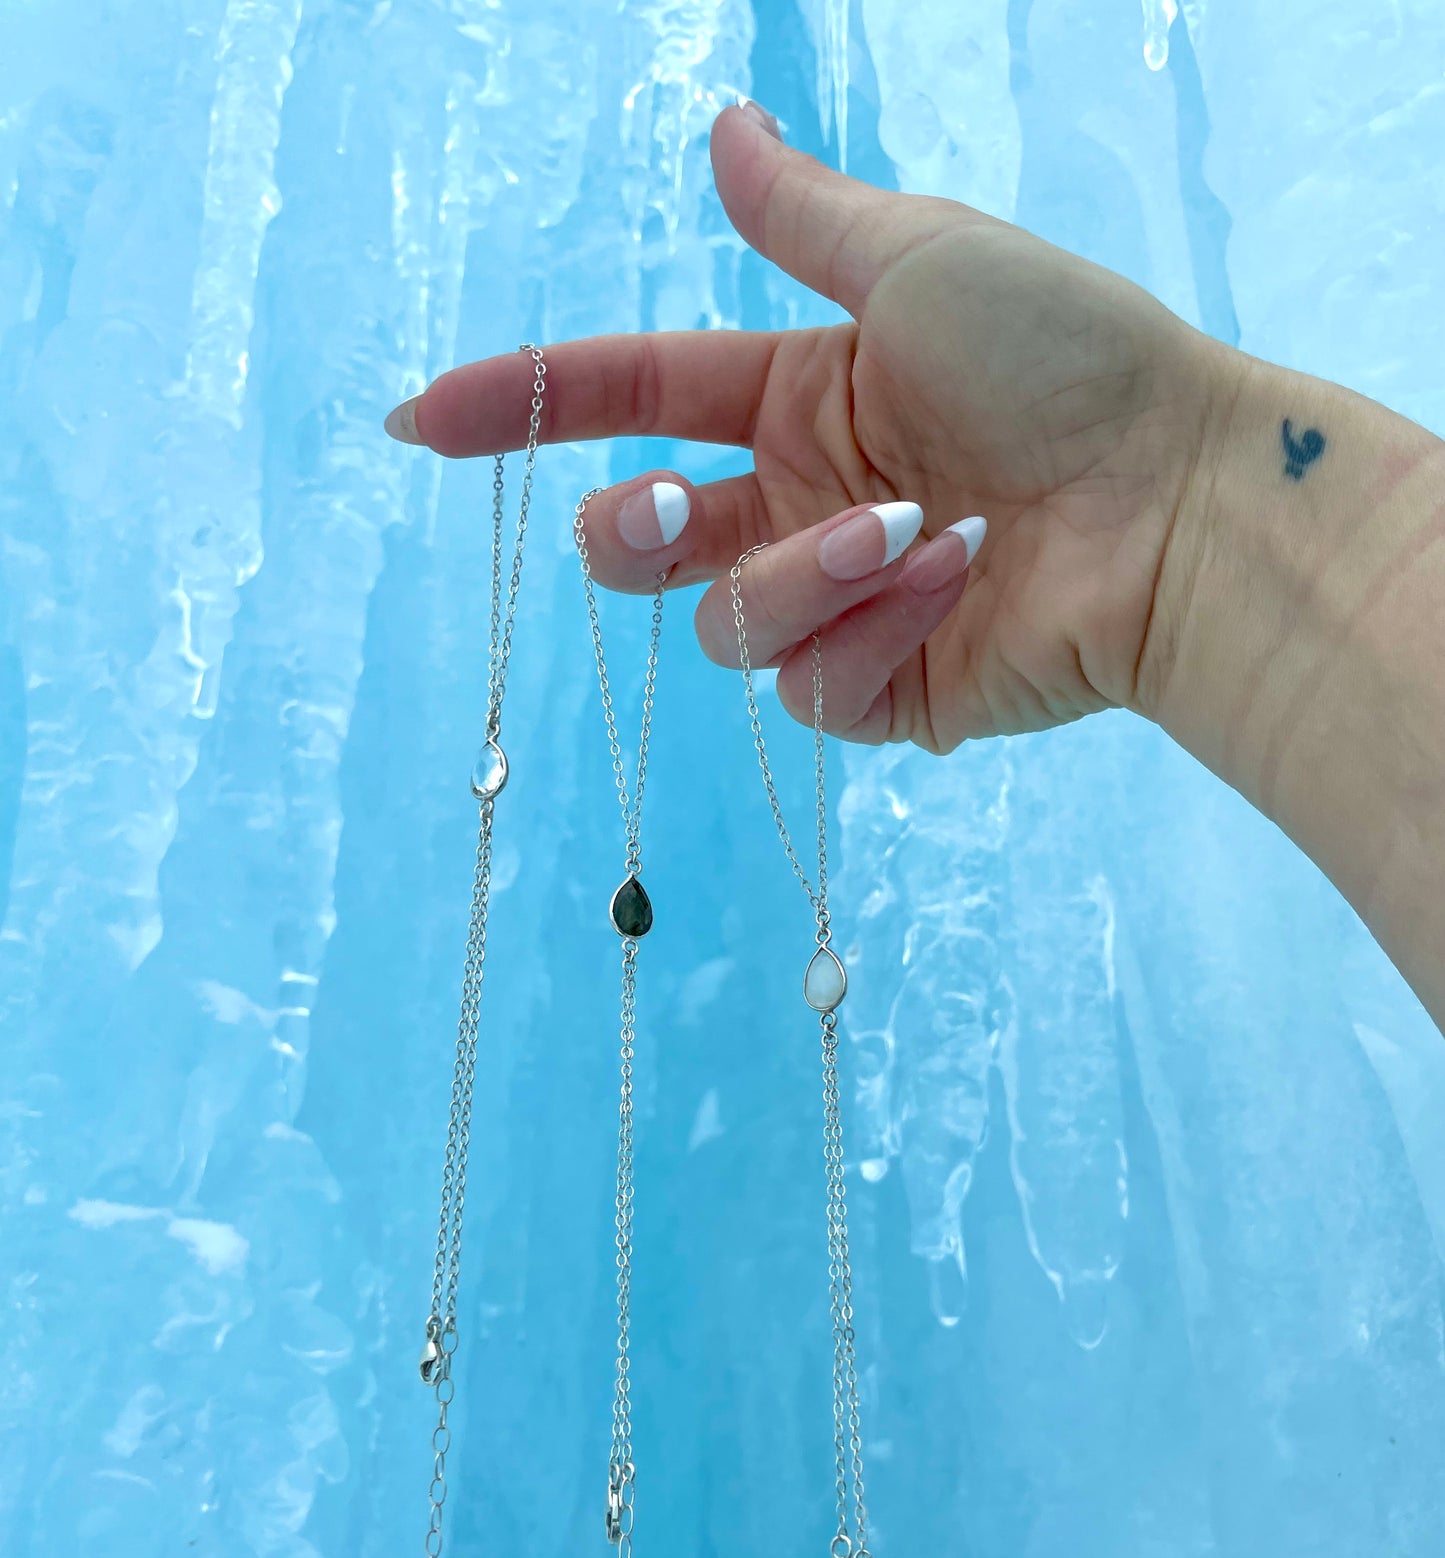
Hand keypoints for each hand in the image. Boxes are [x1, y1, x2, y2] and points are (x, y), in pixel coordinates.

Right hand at [388, 103, 1228, 749]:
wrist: (1176, 506)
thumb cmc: (1066, 363)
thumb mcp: (918, 262)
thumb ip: (801, 219)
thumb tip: (719, 132)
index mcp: (795, 398)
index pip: (627, 402)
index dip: (524, 408)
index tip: (423, 420)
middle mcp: (798, 505)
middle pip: (635, 545)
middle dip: (625, 531)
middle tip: (655, 510)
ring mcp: (835, 606)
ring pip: (724, 624)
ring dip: (804, 575)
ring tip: (918, 532)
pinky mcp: (880, 693)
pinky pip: (810, 687)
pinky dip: (875, 631)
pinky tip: (957, 589)